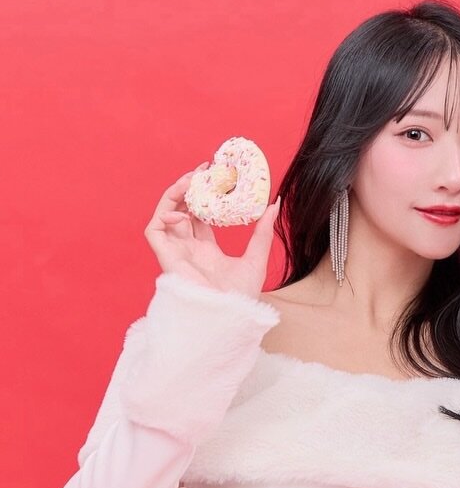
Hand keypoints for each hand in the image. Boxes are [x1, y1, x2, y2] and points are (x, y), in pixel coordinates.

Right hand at [144, 166, 279, 298]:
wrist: (229, 317)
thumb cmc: (241, 297)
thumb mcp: (257, 258)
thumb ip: (263, 232)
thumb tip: (275, 203)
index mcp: (206, 251)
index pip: (199, 216)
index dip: (204, 196)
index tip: (216, 176)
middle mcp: (188, 250)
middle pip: (181, 211)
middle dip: (189, 188)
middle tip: (204, 170)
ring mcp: (175, 253)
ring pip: (165, 215)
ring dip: (174, 195)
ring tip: (191, 180)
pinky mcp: (166, 259)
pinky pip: (154, 231)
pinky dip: (163, 216)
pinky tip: (182, 211)